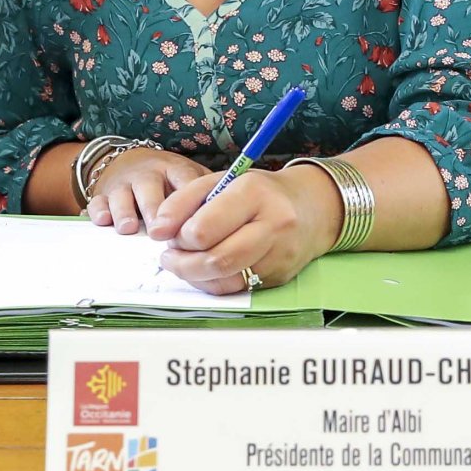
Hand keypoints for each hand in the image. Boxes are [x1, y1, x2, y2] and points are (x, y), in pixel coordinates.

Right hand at [82, 146, 197, 232]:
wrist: (126, 161)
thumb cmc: (166, 178)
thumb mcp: (187, 177)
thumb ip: (206, 194)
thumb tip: (232, 220)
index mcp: (173, 169)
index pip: (184, 181)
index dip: (188, 201)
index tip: (194, 221)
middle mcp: (147, 174)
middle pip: (151, 190)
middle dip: (154, 210)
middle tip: (160, 232)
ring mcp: (123, 184)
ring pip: (123, 196)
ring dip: (126, 212)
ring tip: (129, 228)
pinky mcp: (102, 194)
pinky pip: (98, 202)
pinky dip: (99, 212)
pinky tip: (104, 221)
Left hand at [150, 165, 342, 294]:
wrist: (313, 207)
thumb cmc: (260, 192)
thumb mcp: (221, 181)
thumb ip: (183, 201)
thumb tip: (157, 231)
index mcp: (254, 193)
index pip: (204, 229)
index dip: (178, 237)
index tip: (168, 234)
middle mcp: (272, 224)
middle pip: (215, 260)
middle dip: (182, 263)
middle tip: (169, 256)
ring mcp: (279, 254)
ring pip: (225, 280)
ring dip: (194, 276)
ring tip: (183, 263)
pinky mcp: (280, 276)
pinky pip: (237, 289)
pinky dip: (213, 283)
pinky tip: (205, 270)